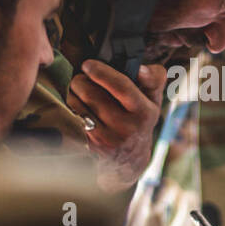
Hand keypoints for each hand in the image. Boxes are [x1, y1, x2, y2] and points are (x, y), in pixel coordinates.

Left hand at [67, 60, 165, 191]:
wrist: (128, 161)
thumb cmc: (139, 121)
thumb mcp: (153, 101)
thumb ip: (154, 78)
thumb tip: (141, 68)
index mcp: (143, 112)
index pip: (121, 86)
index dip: (101, 72)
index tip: (88, 64)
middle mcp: (125, 127)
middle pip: (91, 93)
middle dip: (81, 80)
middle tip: (82, 78)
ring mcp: (106, 139)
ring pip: (76, 104)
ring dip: (73, 94)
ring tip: (80, 94)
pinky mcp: (88, 146)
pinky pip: (71, 118)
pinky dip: (70, 109)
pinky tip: (77, 109)